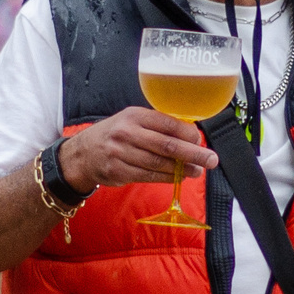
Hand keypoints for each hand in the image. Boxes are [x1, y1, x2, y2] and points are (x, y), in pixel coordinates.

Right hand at [59, 107, 217, 190]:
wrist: (82, 154)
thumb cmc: (114, 135)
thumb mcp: (131, 121)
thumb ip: (156, 126)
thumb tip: (190, 136)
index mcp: (134, 116)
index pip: (167, 123)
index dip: (187, 133)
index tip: (200, 140)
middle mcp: (127, 133)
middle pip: (166, 145)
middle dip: (192, 154)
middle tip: (210, 159)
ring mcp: (121, 153)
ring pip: (159, 163)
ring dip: (181, 169)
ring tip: (197, 171)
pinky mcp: (119, 171)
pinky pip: (149, 176)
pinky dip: (166, 178)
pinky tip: (178, 178)